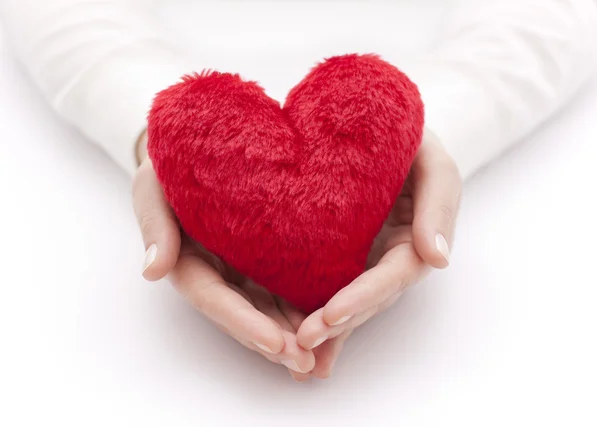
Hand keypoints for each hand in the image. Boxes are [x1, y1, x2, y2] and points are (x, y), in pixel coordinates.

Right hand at [132, 135, 314, 376]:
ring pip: (269, 309)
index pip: (214, 298)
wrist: (197, 151)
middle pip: (245, 315)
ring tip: (324, 359)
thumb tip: (153, 271)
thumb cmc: (170, 166)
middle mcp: (219, 273)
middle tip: (306, 364)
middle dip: (274, 342)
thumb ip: (155, 224)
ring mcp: (244, 268)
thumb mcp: (153, 186)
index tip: (275, 344)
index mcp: (190, 261)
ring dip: (294, 335)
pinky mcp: (269, 256)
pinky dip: (306, 308)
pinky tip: (333, 328)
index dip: (242, 323)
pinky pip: (287, 286)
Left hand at [295, 129, 462, 379]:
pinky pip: (323, 284)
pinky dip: (308, 310)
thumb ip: (440, 204)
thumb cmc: (411, 143)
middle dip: (339, 323)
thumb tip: (438, 259)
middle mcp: (387, 259)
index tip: (333, 314)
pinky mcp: (336, 254)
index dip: (366, 296)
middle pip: (367, 298)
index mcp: (414, 242)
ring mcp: (362, 260)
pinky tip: (286, 335)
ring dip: (323, 329)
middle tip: (302, 343)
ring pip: (345, 300)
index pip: (394, 275)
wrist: (379, 133)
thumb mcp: (434, 163)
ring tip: (292, 354)